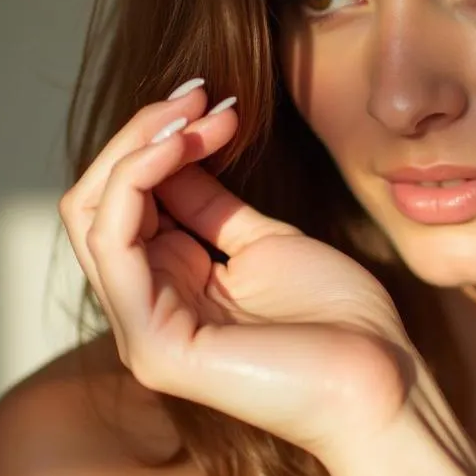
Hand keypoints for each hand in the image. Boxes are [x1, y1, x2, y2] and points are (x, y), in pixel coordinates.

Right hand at [58, 81, 411, 469]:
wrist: (381, 380)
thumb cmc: (339, 319)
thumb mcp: (267, 243)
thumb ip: (211, 208)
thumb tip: (175, 154)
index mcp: (170, 289)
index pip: (127, 203)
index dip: (161, 141)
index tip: (214, 100)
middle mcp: (144, 309)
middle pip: (99, 202)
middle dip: (144, 134)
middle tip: (198, 95)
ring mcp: (143, 332)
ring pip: (93, 216)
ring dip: (140, 147)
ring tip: (194, 113)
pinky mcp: (155, 345)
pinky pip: (114, 247)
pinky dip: (138, 181)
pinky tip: (179, 145)